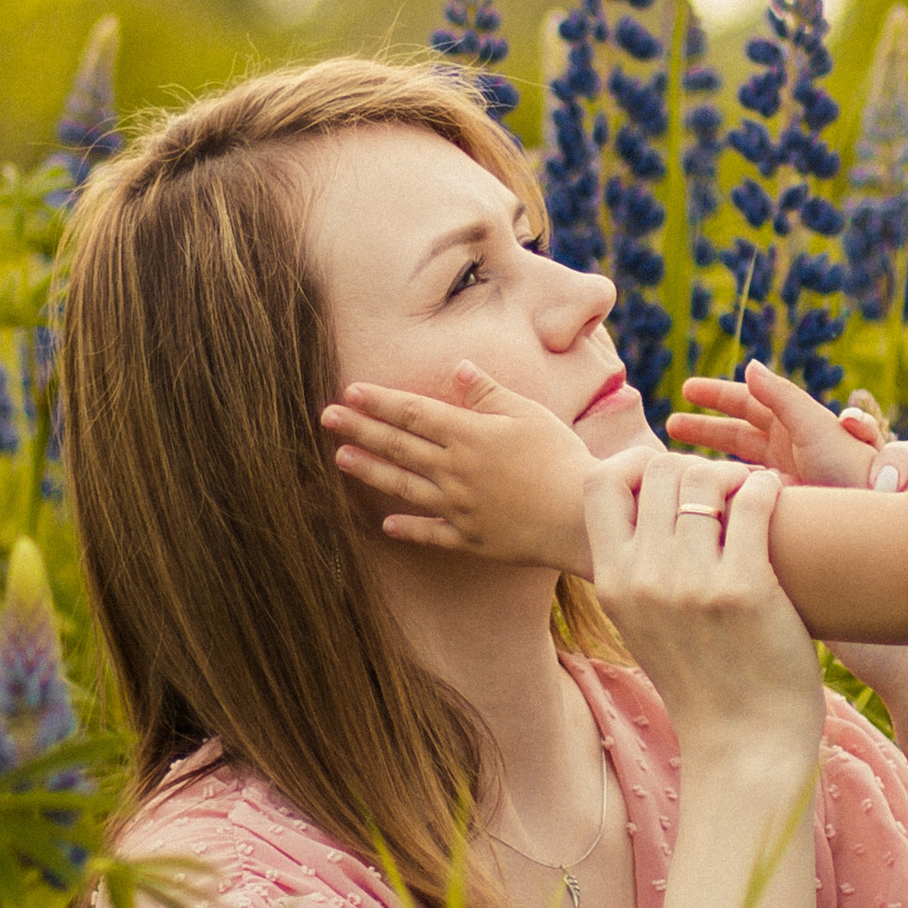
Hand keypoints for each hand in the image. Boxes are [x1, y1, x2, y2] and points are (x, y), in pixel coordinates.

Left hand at [323, 363, 601, 570]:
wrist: (581, 517)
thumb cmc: (561, 458)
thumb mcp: (529, 414)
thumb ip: (489, 393)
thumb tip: (458, 369)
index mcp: (468, 435)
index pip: (414, 412)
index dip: (380, 401)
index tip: (351, 391)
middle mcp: (454, 470)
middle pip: (399, 446)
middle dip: (360, 429)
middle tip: (326, 417)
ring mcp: (459, 507)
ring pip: (404, 486)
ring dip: (370, 471)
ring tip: (340, 458)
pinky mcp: (471, 538)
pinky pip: (431, 533)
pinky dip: (407, 528)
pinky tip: (386, 523)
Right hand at [583, 452, 823, 763]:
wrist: (745, 746)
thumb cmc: (703, 683)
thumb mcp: (642, 626)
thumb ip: (636, 572)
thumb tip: (647, 508)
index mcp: (612, 584)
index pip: (600, 484)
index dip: (634, 465)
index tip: (670, 480)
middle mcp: (644, 579)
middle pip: (657, 471)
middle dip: (692, 468)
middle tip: (722, 489)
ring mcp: (692, 584)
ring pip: (702, 479)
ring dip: (731, 474)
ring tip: (750, 491)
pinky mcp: (745, 588)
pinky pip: (751, 502)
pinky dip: (765, 488)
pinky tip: (774, 498)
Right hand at [670, 361, 907, 495]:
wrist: (880, 509)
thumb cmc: (851, 463)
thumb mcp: (813, 423)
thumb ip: (780, 396)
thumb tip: (749, 365)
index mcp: (794, 422)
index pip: (749, 402)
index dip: (718, 395)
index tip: (687, 390)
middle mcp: (788, 447)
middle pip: (738, 431)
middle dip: (706, 426)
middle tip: (670, 422)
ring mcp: (786, 476)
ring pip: (738, 463)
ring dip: (711, 458)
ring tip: (677, 460)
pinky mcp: (784, 505)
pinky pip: (747, 491)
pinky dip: (725, 489)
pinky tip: (702, 495)